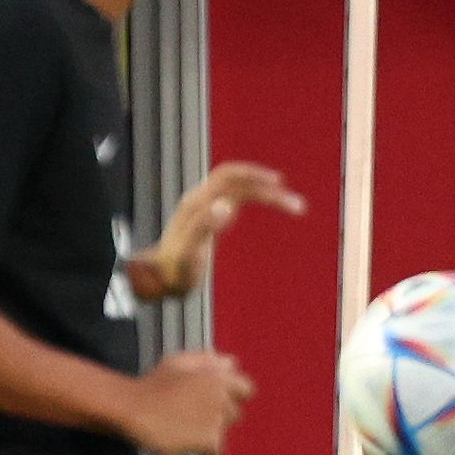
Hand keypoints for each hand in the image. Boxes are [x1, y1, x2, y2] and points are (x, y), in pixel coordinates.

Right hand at [126, 351, 254, 454]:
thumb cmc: (152, 384)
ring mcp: (218, 418)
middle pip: (235, 413)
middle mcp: (222, 396)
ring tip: (185, 430)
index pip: (247, 390)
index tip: (217, 403)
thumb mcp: (178, 362)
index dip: (234, 397)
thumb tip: (231, 362)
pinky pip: (217, 450)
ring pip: (224, 430)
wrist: (133, 409)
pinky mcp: (210, 439)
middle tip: (191, 418)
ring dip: (211, 432)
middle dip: (219, 416)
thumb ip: (207, 360)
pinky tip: (186, 444)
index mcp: (218, 376)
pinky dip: (204, 450)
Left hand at [132, 162, 305, 297]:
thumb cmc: (174, 270)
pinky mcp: (209, 214)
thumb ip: (204, 227)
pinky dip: (257, 195)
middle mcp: (202, 199)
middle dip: (268, 188)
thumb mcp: (188, 253)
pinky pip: (237, 195)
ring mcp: (205, 205)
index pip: (230, 178)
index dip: (255, 176)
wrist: (157, 277)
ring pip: (240, 187)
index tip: (279, 186)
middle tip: (297, 205)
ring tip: (293, 207)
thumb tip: (228, 205)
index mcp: (198, 204)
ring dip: (267, 192)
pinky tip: (268, 203)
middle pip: (239, 180)